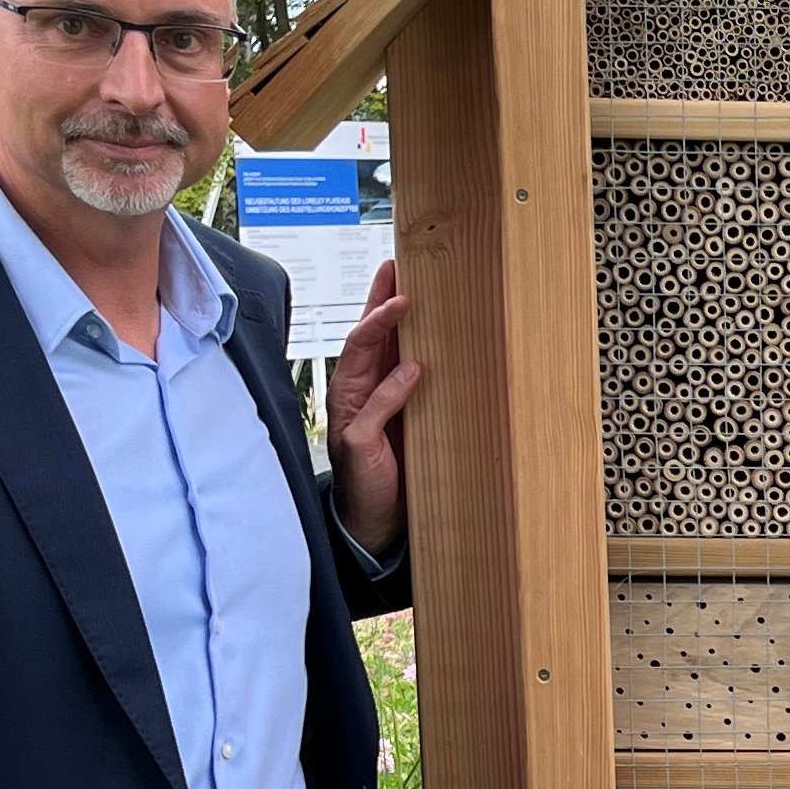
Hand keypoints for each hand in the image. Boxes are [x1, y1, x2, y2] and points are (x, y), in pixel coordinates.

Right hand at [328, 259, 419, 558]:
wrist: (376, 517)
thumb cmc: (395, 466)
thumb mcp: (414, 419)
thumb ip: (417, 388)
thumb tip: (437, 357)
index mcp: (369, 385)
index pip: (374, 336)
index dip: (383, 302)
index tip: (398, 271)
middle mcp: (355, 395)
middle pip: (362, 339)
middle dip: (378, 304)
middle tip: (395, 271)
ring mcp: (352, 417)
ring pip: (358, 365)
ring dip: (379, 333)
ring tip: (402, 305)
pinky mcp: (358, 444)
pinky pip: (371, 412)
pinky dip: (390, 391)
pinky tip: (411, 371)